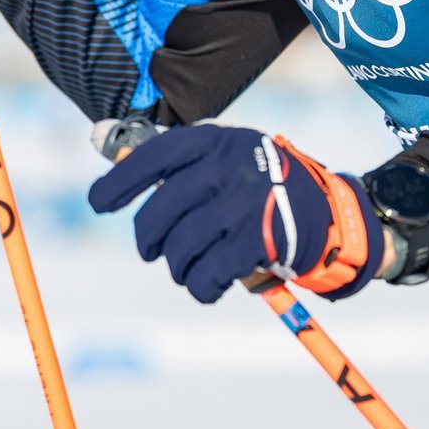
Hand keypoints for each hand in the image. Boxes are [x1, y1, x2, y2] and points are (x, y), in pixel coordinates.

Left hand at [87, 123, 381, 303]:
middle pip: (160, 213)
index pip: (154, 157)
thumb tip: (105, 149)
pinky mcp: (258, 242)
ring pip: (180, 249)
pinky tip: (210, 283)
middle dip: (149, 240)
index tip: (98, 204)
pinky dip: (202, 287)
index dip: (120, 182)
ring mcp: (244, 204)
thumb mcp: (225, 157)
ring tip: (189, 268)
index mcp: (216, 140)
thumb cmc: (261, 184)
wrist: (330, 213)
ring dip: (178, 267)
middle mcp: (229, 167)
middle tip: (155, 250)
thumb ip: (175, 161)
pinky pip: (206, 275)